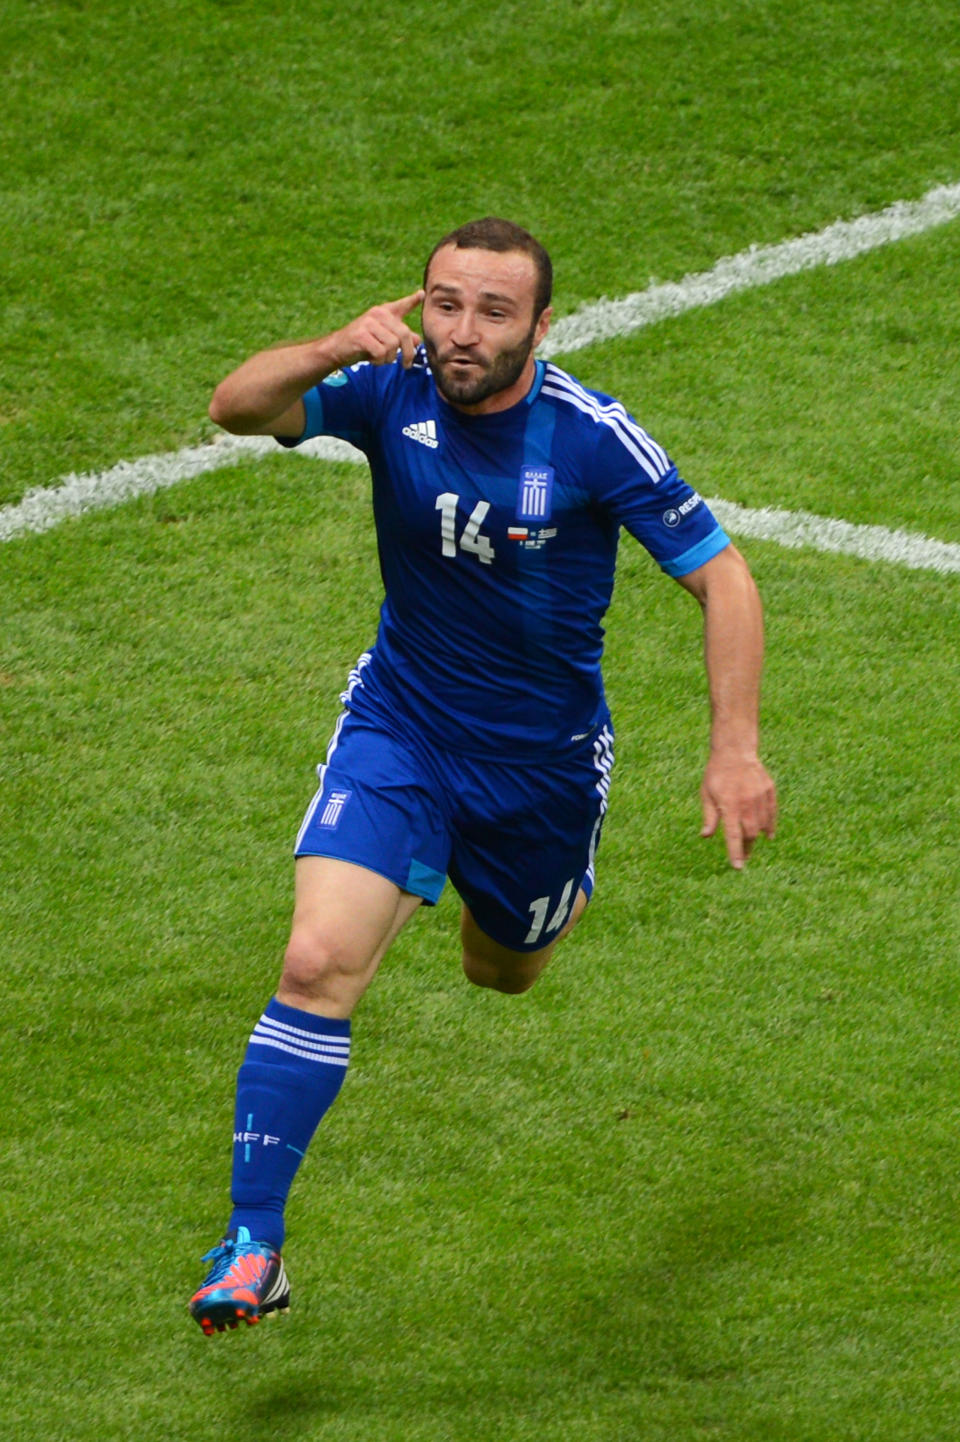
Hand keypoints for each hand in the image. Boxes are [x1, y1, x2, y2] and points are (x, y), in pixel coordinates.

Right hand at [332, 289, 424, 368]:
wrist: (336, 349)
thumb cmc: (362, 344)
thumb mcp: (383, 340)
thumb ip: (400, 338)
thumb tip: (418, 340)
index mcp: (383, 313)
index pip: (401, 306)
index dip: (412, 301)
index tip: (422, 295)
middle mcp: (377, 314)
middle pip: (404, 334)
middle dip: (407, 353)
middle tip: (406, 365)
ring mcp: (369, 323)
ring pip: (393, 345)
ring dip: (389, 358)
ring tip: (379, 358)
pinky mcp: (361, 335)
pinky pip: (381, 352)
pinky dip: (379, 360)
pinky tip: (371, 358)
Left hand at [700, 751, 776, 869]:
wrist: (735, 752)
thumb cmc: (717, 775)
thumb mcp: (707, 794)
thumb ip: (710, 817)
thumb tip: (706, 836)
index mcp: (729, 805)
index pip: (733, 835)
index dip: (735, 853)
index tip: (738, 867)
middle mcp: (746, 803)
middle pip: (750, 833)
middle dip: (747, 848)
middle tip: (744, 856)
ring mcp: (760, 796)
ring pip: (763, 825)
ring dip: (757, 837)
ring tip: (751, 844)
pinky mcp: (769, 791)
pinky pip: (772, 814)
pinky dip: (770, 826)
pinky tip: (768, 835)